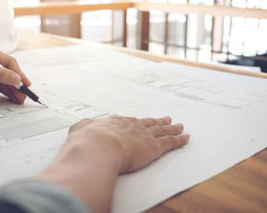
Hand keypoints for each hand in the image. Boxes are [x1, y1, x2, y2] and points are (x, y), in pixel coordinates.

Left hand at [0, 44, 30, 103]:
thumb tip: (16, 78)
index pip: (9, 63)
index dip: (19, 73)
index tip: (25, 83)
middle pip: (9, 73)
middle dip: (17, 84)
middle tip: (25, 94)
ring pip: (6, 81)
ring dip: (13, 90)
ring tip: (20, 99)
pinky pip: (0, 87)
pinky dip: (7, 92)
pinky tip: (13, 98)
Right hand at [68, 115, 188, 172]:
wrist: (99, 147)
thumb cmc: (88, 141)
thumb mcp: (80, 129)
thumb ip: (83, 127)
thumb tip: (82, 125)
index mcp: (116, 123)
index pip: (130, 122)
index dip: (138, 122)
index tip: (142, 120)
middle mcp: (132, 127)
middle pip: (149, 123)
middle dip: (158, 121)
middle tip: (167, 118)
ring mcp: (145, 136)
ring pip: (162, 131)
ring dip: (172, 128)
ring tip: (180, 125)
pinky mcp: (154, 148)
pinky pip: (170, 143)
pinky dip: (179, 140)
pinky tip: (186, 137)